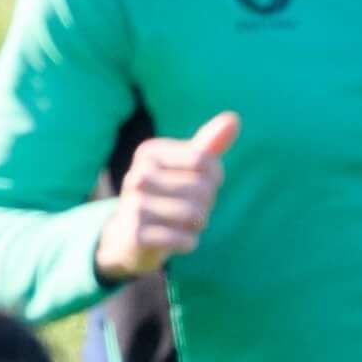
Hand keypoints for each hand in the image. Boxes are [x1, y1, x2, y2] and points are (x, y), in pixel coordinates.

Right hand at [98, 112, 234, 282]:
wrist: (127, 237)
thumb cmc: (165, 195)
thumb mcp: (185, 166)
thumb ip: (209, 144)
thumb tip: (234, 118)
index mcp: (149, 153)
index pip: (205, 160)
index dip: (214, 177)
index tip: (201, 183)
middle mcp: (137, 176)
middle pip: (203, 190)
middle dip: (206, 204)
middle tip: (188, 208)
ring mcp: (133, 206)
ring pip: (196, 215)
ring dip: (198, 224)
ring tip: (181, 223)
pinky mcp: (135, 236)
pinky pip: (186, 239)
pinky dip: (188, 242)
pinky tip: (174, 239)